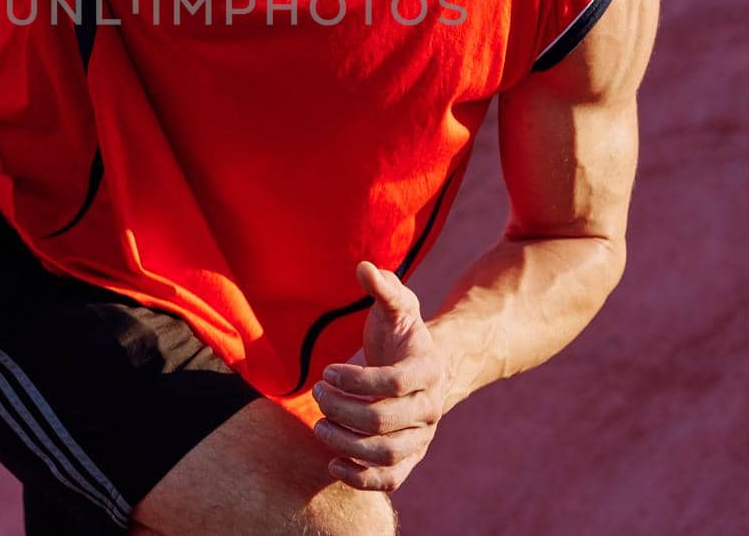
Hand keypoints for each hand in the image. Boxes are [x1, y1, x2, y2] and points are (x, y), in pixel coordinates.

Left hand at [311, 261, 448, 491]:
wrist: (424, 371)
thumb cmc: (402, 336)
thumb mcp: (398, 307)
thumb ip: (384, 288)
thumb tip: (364, 267)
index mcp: (428, 370)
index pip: (394, 383)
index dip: (356, 380)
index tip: (327, 371)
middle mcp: (430, 408)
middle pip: (384, 421)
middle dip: (342, 409)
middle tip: (318, 394)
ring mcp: (421, 437)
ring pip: (385, 454)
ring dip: (345, 443)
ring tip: (318, 425)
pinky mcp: (409, 460)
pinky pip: (389, 480)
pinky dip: (359, 478)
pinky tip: (331, 461)